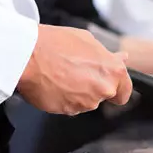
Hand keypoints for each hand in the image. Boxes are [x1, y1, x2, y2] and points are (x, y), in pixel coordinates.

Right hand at [18, 24, 132, 114]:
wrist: (28, 55)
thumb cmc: (56, 44)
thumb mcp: (87, 40)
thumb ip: (107, 55)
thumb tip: (121, 59)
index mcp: (113, 71)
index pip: (125, 91)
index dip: (119, 89)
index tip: (113, 88)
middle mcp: (103, 89)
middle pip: (104, 95)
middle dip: (94, 87)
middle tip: (78, 71)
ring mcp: (85, 102)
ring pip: (86, 101)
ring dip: (78, 92)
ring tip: (62, 74)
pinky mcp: (67, 111)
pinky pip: (69, 106)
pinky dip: (63, 98)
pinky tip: (54, 83)